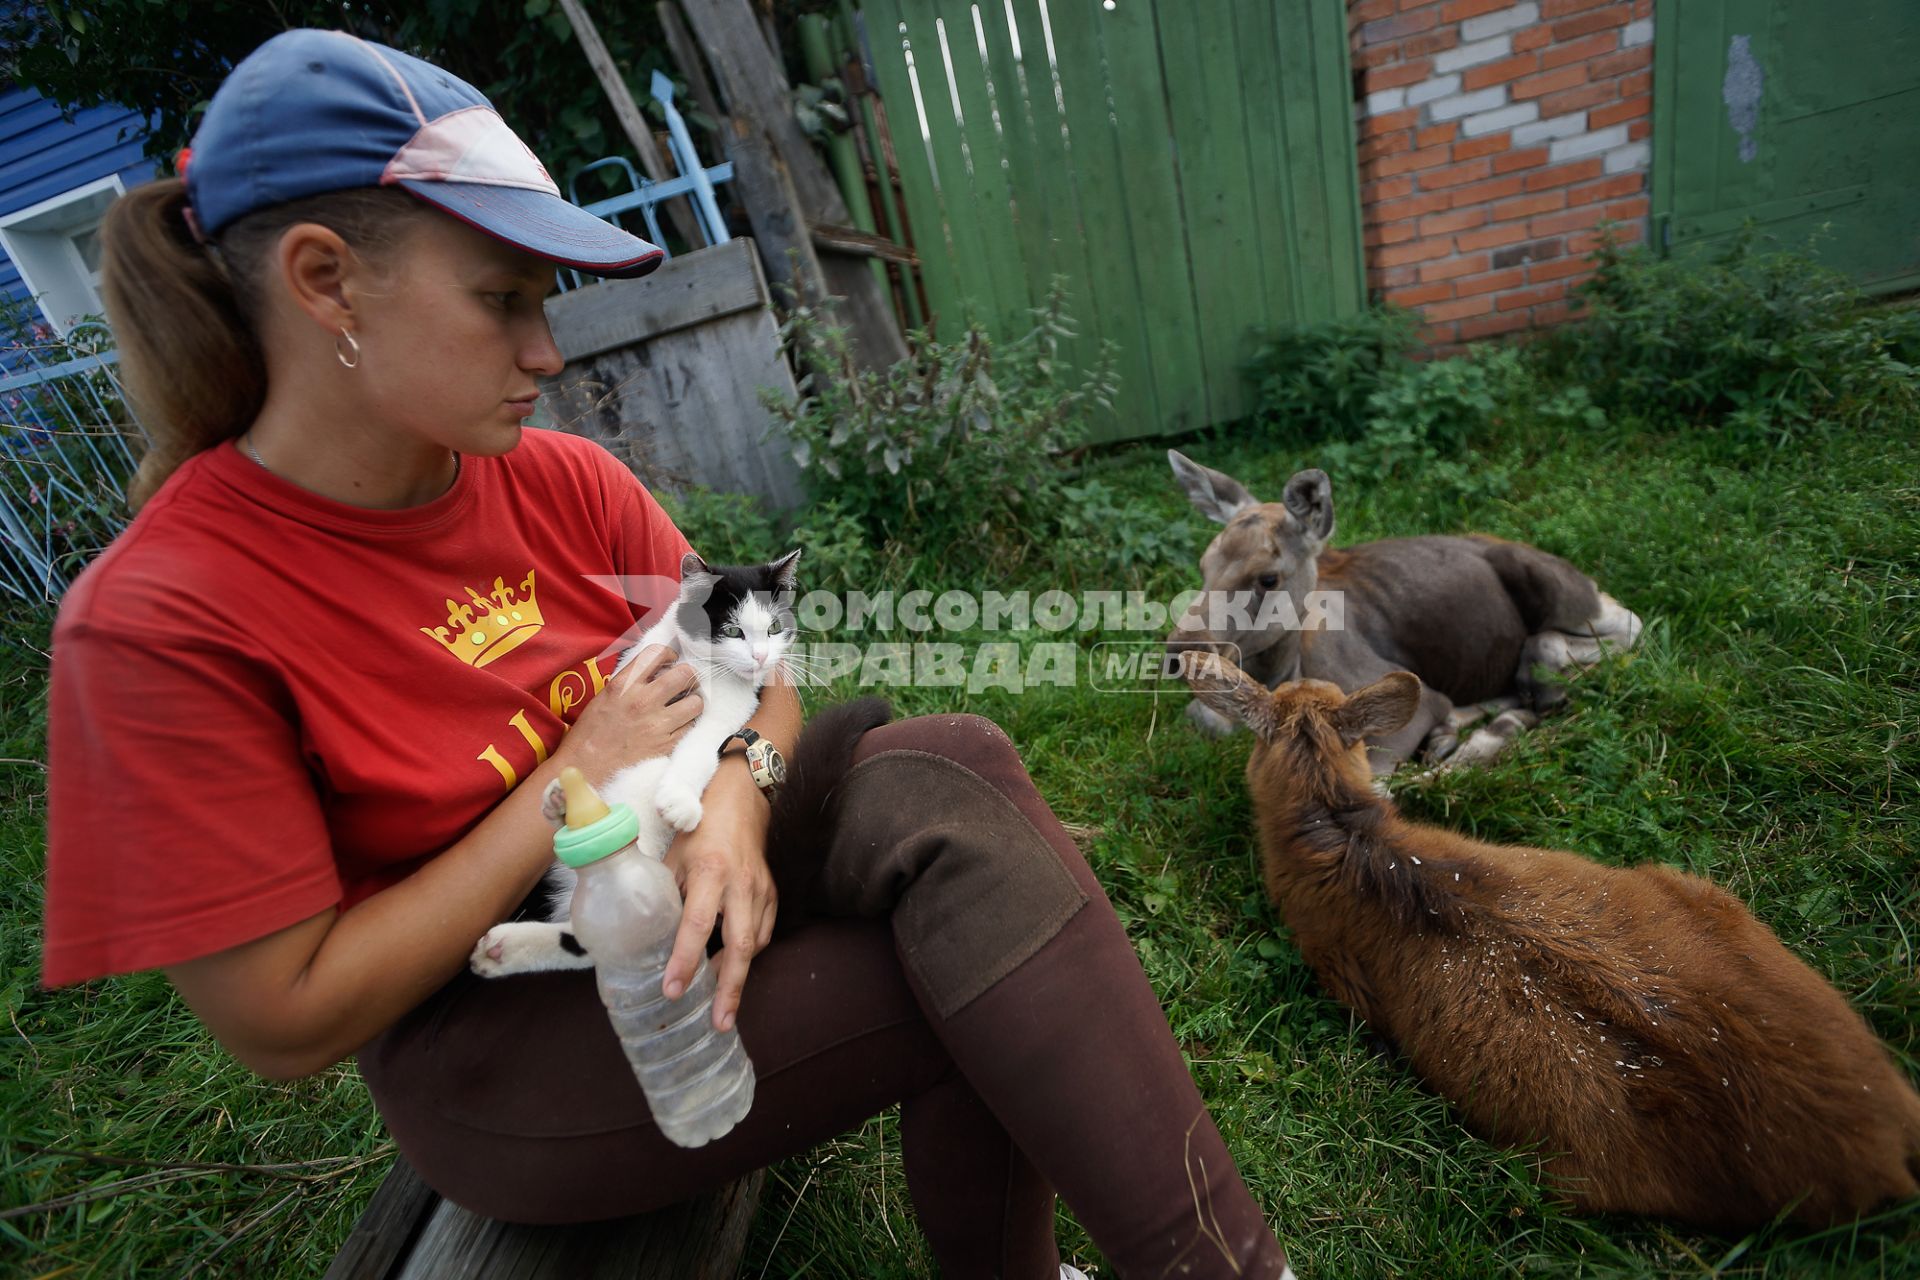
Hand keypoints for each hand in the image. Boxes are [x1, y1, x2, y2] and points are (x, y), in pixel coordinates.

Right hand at [558, 644, 700, 782]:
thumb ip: (629, 682)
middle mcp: (642, 701)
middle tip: (684, 683)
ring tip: (685, 706)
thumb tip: (654, 671)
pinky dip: (688, 724)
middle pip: (685, 674)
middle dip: (688, 676)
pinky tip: (679, 726)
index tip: (671, 660)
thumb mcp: (604, 698)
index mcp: (623, 685)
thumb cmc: (590, 735)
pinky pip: (692, 727)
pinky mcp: (667, 745)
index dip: (669, 654)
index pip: (657, 654)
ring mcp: (657, 724)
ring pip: (696, 702)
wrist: (586, 770)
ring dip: (693, 702)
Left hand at [661, 765, 775, 1030]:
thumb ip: (660, 891)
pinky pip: (765, 933)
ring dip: (738, 977)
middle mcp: (741, 884)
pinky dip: (749, 956)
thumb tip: (634, 929)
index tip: (671, 989)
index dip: (684, 959)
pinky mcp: (773, 894)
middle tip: (720, 1022)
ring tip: (722, 1007)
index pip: (697, 923)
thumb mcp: (673, 853)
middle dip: (730, 988)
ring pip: (756, 944)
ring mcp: (762, 890)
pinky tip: (733, 967)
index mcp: (710, 871)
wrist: (742, 799)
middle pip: (741, 945)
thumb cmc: (700, 827)